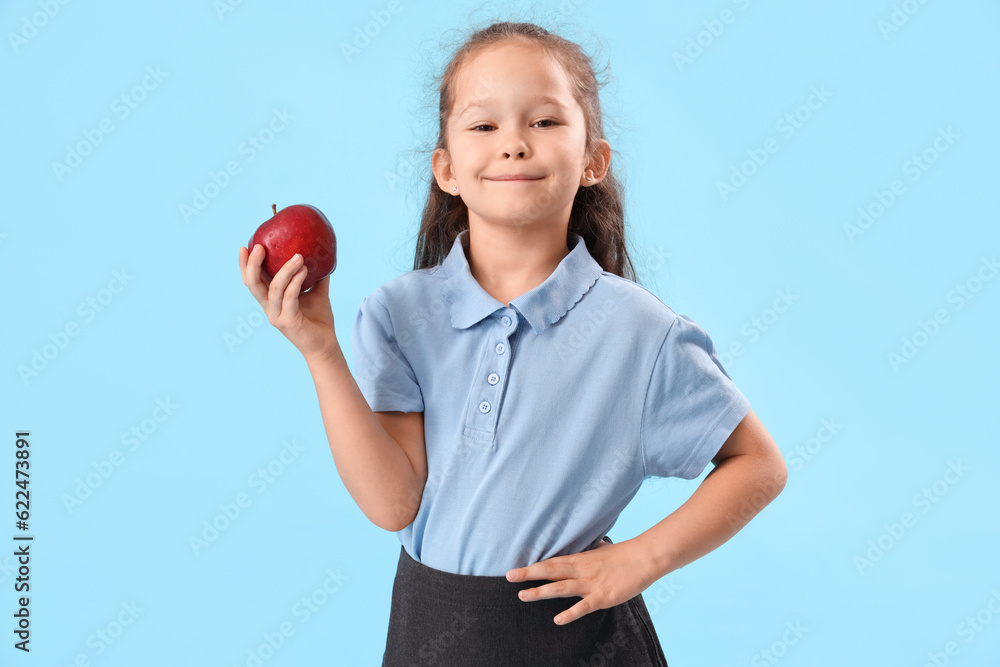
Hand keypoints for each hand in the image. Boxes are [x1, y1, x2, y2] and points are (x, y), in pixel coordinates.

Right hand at [239, 244, 337, 362]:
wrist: (326, 345)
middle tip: (260, 247)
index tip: (245, 247)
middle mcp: (269, 308)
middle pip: (253, 284)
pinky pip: (289, 297)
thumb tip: (322, 254)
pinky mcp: (288, 321)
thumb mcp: (317, 292)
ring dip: (285, 270)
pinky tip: (304, 270)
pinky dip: (296, 281)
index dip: (245, 265)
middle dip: (253, 264)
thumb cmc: (319, 319)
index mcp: (271, 301)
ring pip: (274, 288)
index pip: (252, 281)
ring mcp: (277, 316)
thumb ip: (316, 275)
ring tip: (298, 256)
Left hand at [505, 537, 656, 625]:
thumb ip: (593, 552)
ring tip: (523, 596)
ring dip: (541, 592)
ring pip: (561, 587)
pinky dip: (570, 613)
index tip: (516, 569)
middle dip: (529, 574)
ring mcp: (591, 584)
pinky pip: (583, 606)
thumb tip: (592, 546)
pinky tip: (557, 619)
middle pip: (551, 571)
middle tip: (509, 576)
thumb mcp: (604, 550)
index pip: (552, 562)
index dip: (533, 566)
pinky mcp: (602, 596)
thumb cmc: (625, 554)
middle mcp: (582, 570)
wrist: (645, 557)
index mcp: (581, 559)